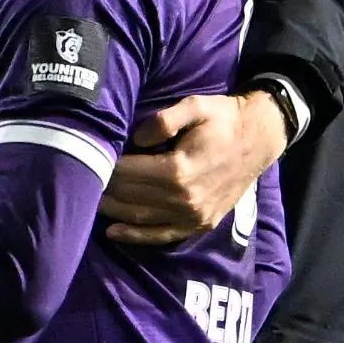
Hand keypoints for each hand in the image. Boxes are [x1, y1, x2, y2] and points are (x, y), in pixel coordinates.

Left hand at [101, 90, 287, 246]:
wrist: (259, 140)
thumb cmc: (225, 119)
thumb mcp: (196, 106)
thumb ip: (164, 119)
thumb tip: (136, 138)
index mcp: (179, 169)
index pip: (128, 173)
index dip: (106, 166)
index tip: (88, 157)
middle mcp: (184, 199)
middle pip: (131, 196)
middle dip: (105, 187)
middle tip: (84, 177)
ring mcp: (192, 216)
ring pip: (141, 218)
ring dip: (114, 211)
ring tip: (91, 200)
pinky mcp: (199, 224)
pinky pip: (161, 236)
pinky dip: (135, 236)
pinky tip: (114, 232)